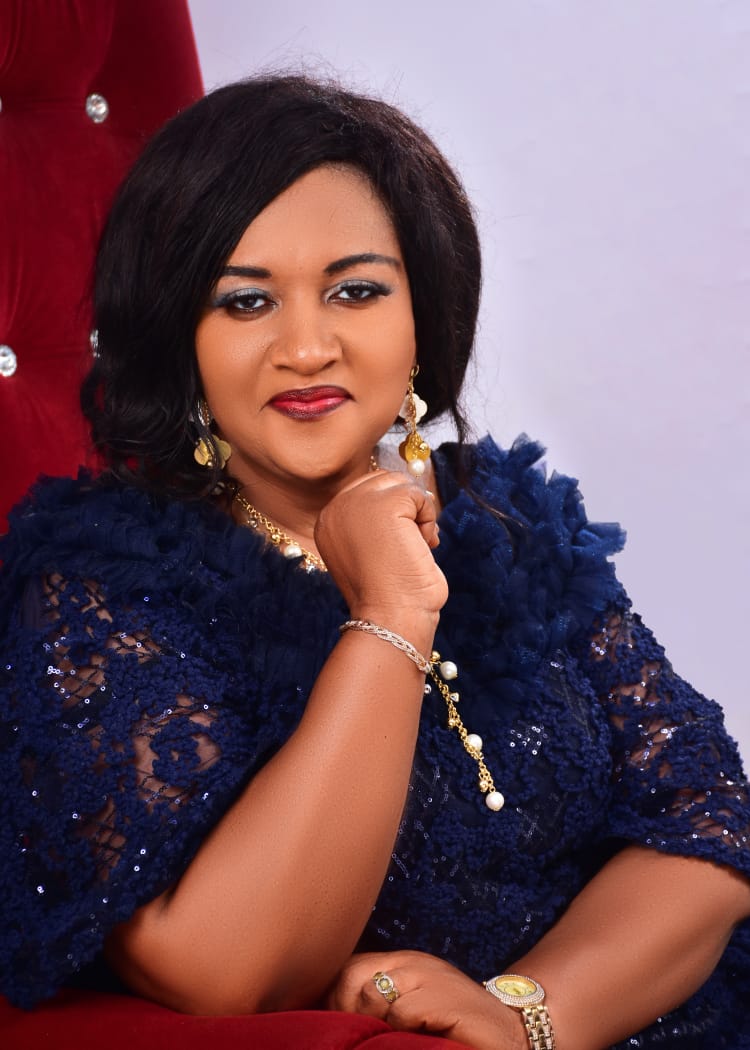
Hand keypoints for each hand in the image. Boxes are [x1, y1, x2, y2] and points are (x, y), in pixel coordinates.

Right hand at [315, 470, 447, 629]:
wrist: (390, 618)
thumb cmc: (388, 592)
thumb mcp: (373, 550)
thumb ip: (378, 521)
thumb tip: (414, 492)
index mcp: (328, 520)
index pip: (368, 489)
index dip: (395, 509)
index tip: (401, 542)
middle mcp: (335, 508)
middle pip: (384, 481)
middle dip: (407, 508)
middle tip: (414, 543)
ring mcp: (356, 503)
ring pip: (401, 485)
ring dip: (419, 514)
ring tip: (417, 544)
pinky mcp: (383, 505)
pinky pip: (418, 494)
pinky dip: (429, 518)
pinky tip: (424, 544)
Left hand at [327, 950, 526, 1049]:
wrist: (508, 1027)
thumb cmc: (453, 1021)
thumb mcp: (411, 1005)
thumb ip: (379, 1001)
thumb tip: (332, 1017)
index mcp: (403, 960)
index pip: (349, 967)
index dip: (334, 998)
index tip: (335, 1024)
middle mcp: (414, 962)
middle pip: (354, 978)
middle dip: (348, 1011)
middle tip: (361, 1036)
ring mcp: (429, 976)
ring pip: (374, 995)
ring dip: (377, 1023)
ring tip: (395, 1037)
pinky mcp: (444, 997)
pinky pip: (403, 1012)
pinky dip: (403, 1030)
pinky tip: (419, 1036)